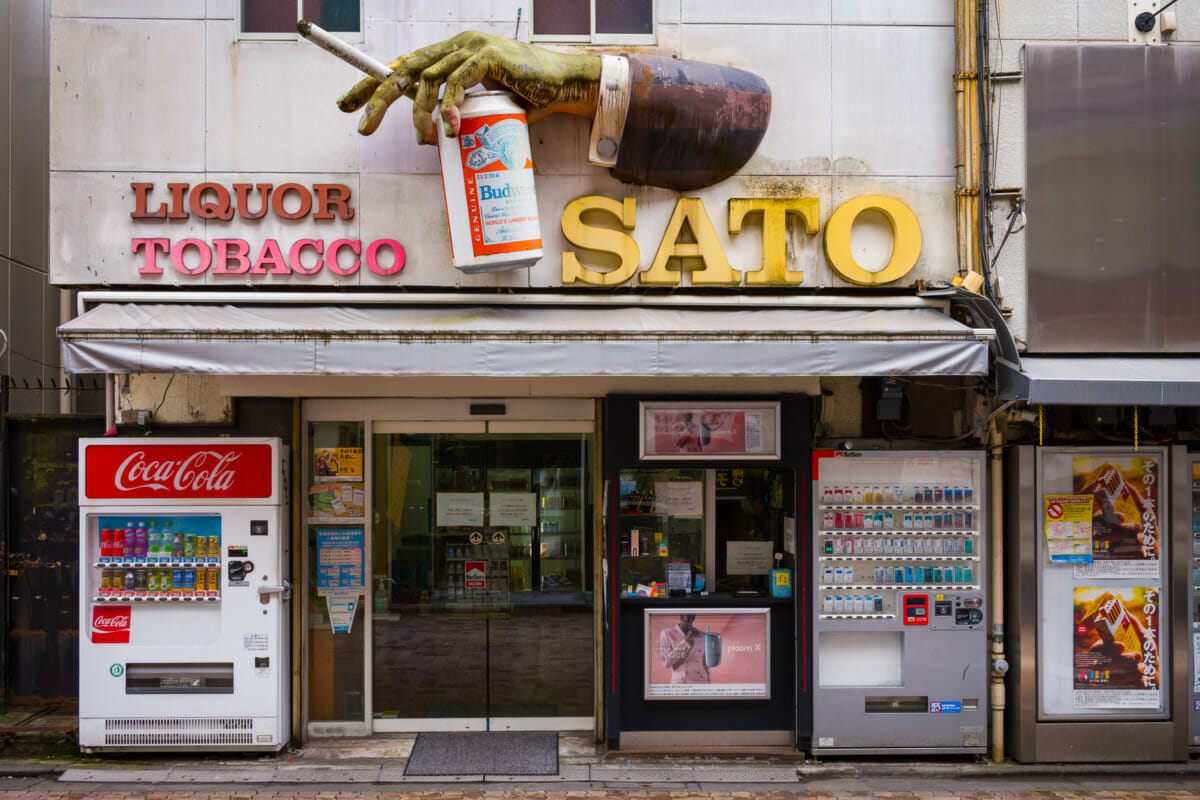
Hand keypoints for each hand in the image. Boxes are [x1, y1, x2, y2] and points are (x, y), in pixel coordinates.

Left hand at [337, 32, 602, 143]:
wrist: (565, 85)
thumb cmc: (530, 97)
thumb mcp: (486, 106)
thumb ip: (461, 111)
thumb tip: (438, 134)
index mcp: (453, 54)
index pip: (404, 67)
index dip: (372, 86)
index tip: (348, 106)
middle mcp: (458, 45)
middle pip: (405, 69)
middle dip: (377, 98)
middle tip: (361, 126)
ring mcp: (472, 47)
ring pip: (428, 80)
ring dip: (419, 113)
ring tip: (423, 138)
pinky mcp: (488, 56)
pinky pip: (456, 83)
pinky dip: (449, 107)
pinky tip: (450, 128)